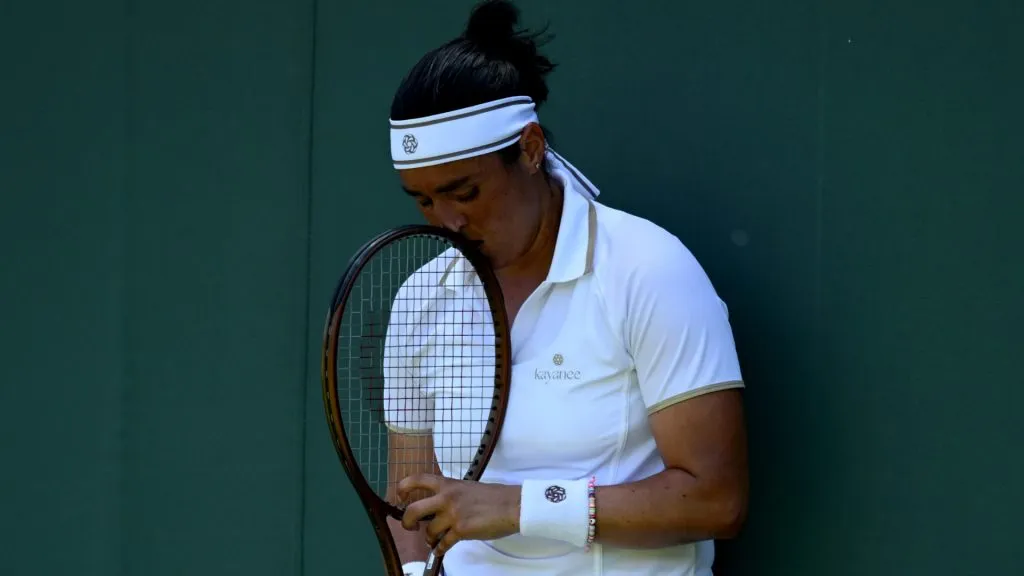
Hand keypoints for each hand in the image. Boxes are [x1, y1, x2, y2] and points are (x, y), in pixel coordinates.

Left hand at [397, 474, 519, 556]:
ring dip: (430, 539)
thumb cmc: (494, 497)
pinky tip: (442, 549)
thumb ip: (451, 495)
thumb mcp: (467, 488)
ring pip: (429, 531)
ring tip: (435, 540)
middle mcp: (446, 498)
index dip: (403, 488)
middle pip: (413, 510)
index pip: (417, 479)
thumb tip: (439, 508)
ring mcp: (453, 514)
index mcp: (448, 484)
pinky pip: (443, 544)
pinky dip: (440, 549)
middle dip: (406, 522)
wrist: (512, 505)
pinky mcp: (461, 530)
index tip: (400, 497)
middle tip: (409, 527)